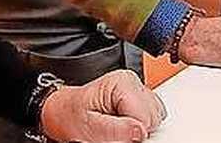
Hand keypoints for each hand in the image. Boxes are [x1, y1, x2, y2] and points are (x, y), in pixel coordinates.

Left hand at [39, 69, 165, 142]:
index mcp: (122, 83)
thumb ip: (115, 130)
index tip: (114, 137)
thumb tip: (140, 132)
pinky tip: (123, 127)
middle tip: (112, 133)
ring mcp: (140, 94)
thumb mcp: (88, 125)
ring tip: (115, 129)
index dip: (132, 134)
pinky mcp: (142, 105)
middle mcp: (134, 84)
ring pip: (155, 122)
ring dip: (138, 132)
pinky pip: (152, 124)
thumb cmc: (73, 115)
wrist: (65, 113)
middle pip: (153, 120)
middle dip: (135, 133)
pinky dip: (139, 130)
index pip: (145, 117)